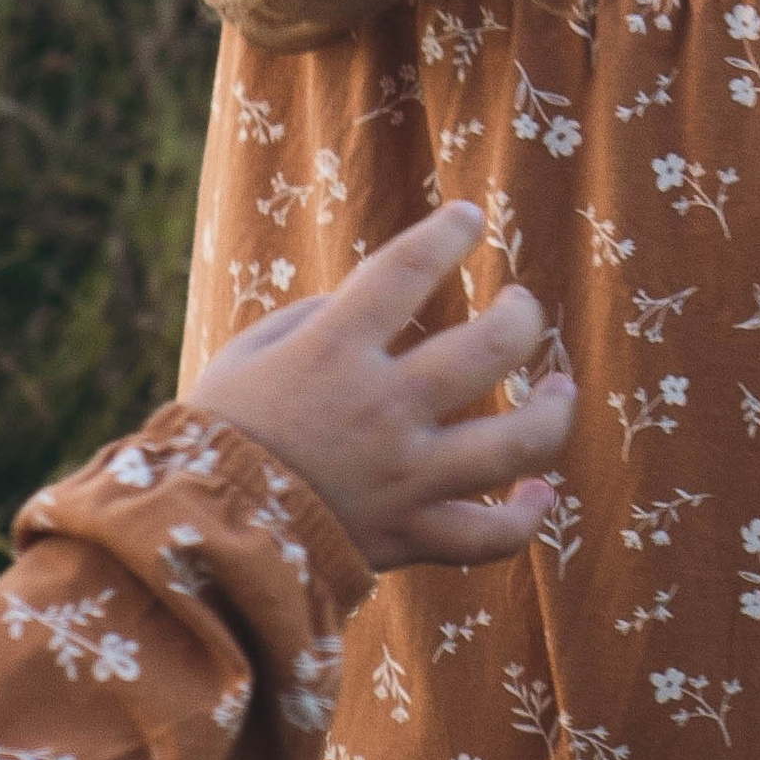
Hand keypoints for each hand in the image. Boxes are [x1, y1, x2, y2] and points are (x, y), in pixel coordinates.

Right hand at [189, 199, 575, 573]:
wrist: (199, 540)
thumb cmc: (217, 435)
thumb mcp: (249, 353)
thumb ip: (315, 318)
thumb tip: (368, 303)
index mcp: (332, 351)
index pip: (408, 268)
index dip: (448, 233)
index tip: (469, 219)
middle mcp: (382, 408)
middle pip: (490, 347)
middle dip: (522, 318)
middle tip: (521, 306)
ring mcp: (405, 476)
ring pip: (516, 444)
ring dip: (554, 411)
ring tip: (561, 388)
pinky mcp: (411, 536)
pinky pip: (492, 536)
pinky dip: (526, 517)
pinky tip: (539, 494)